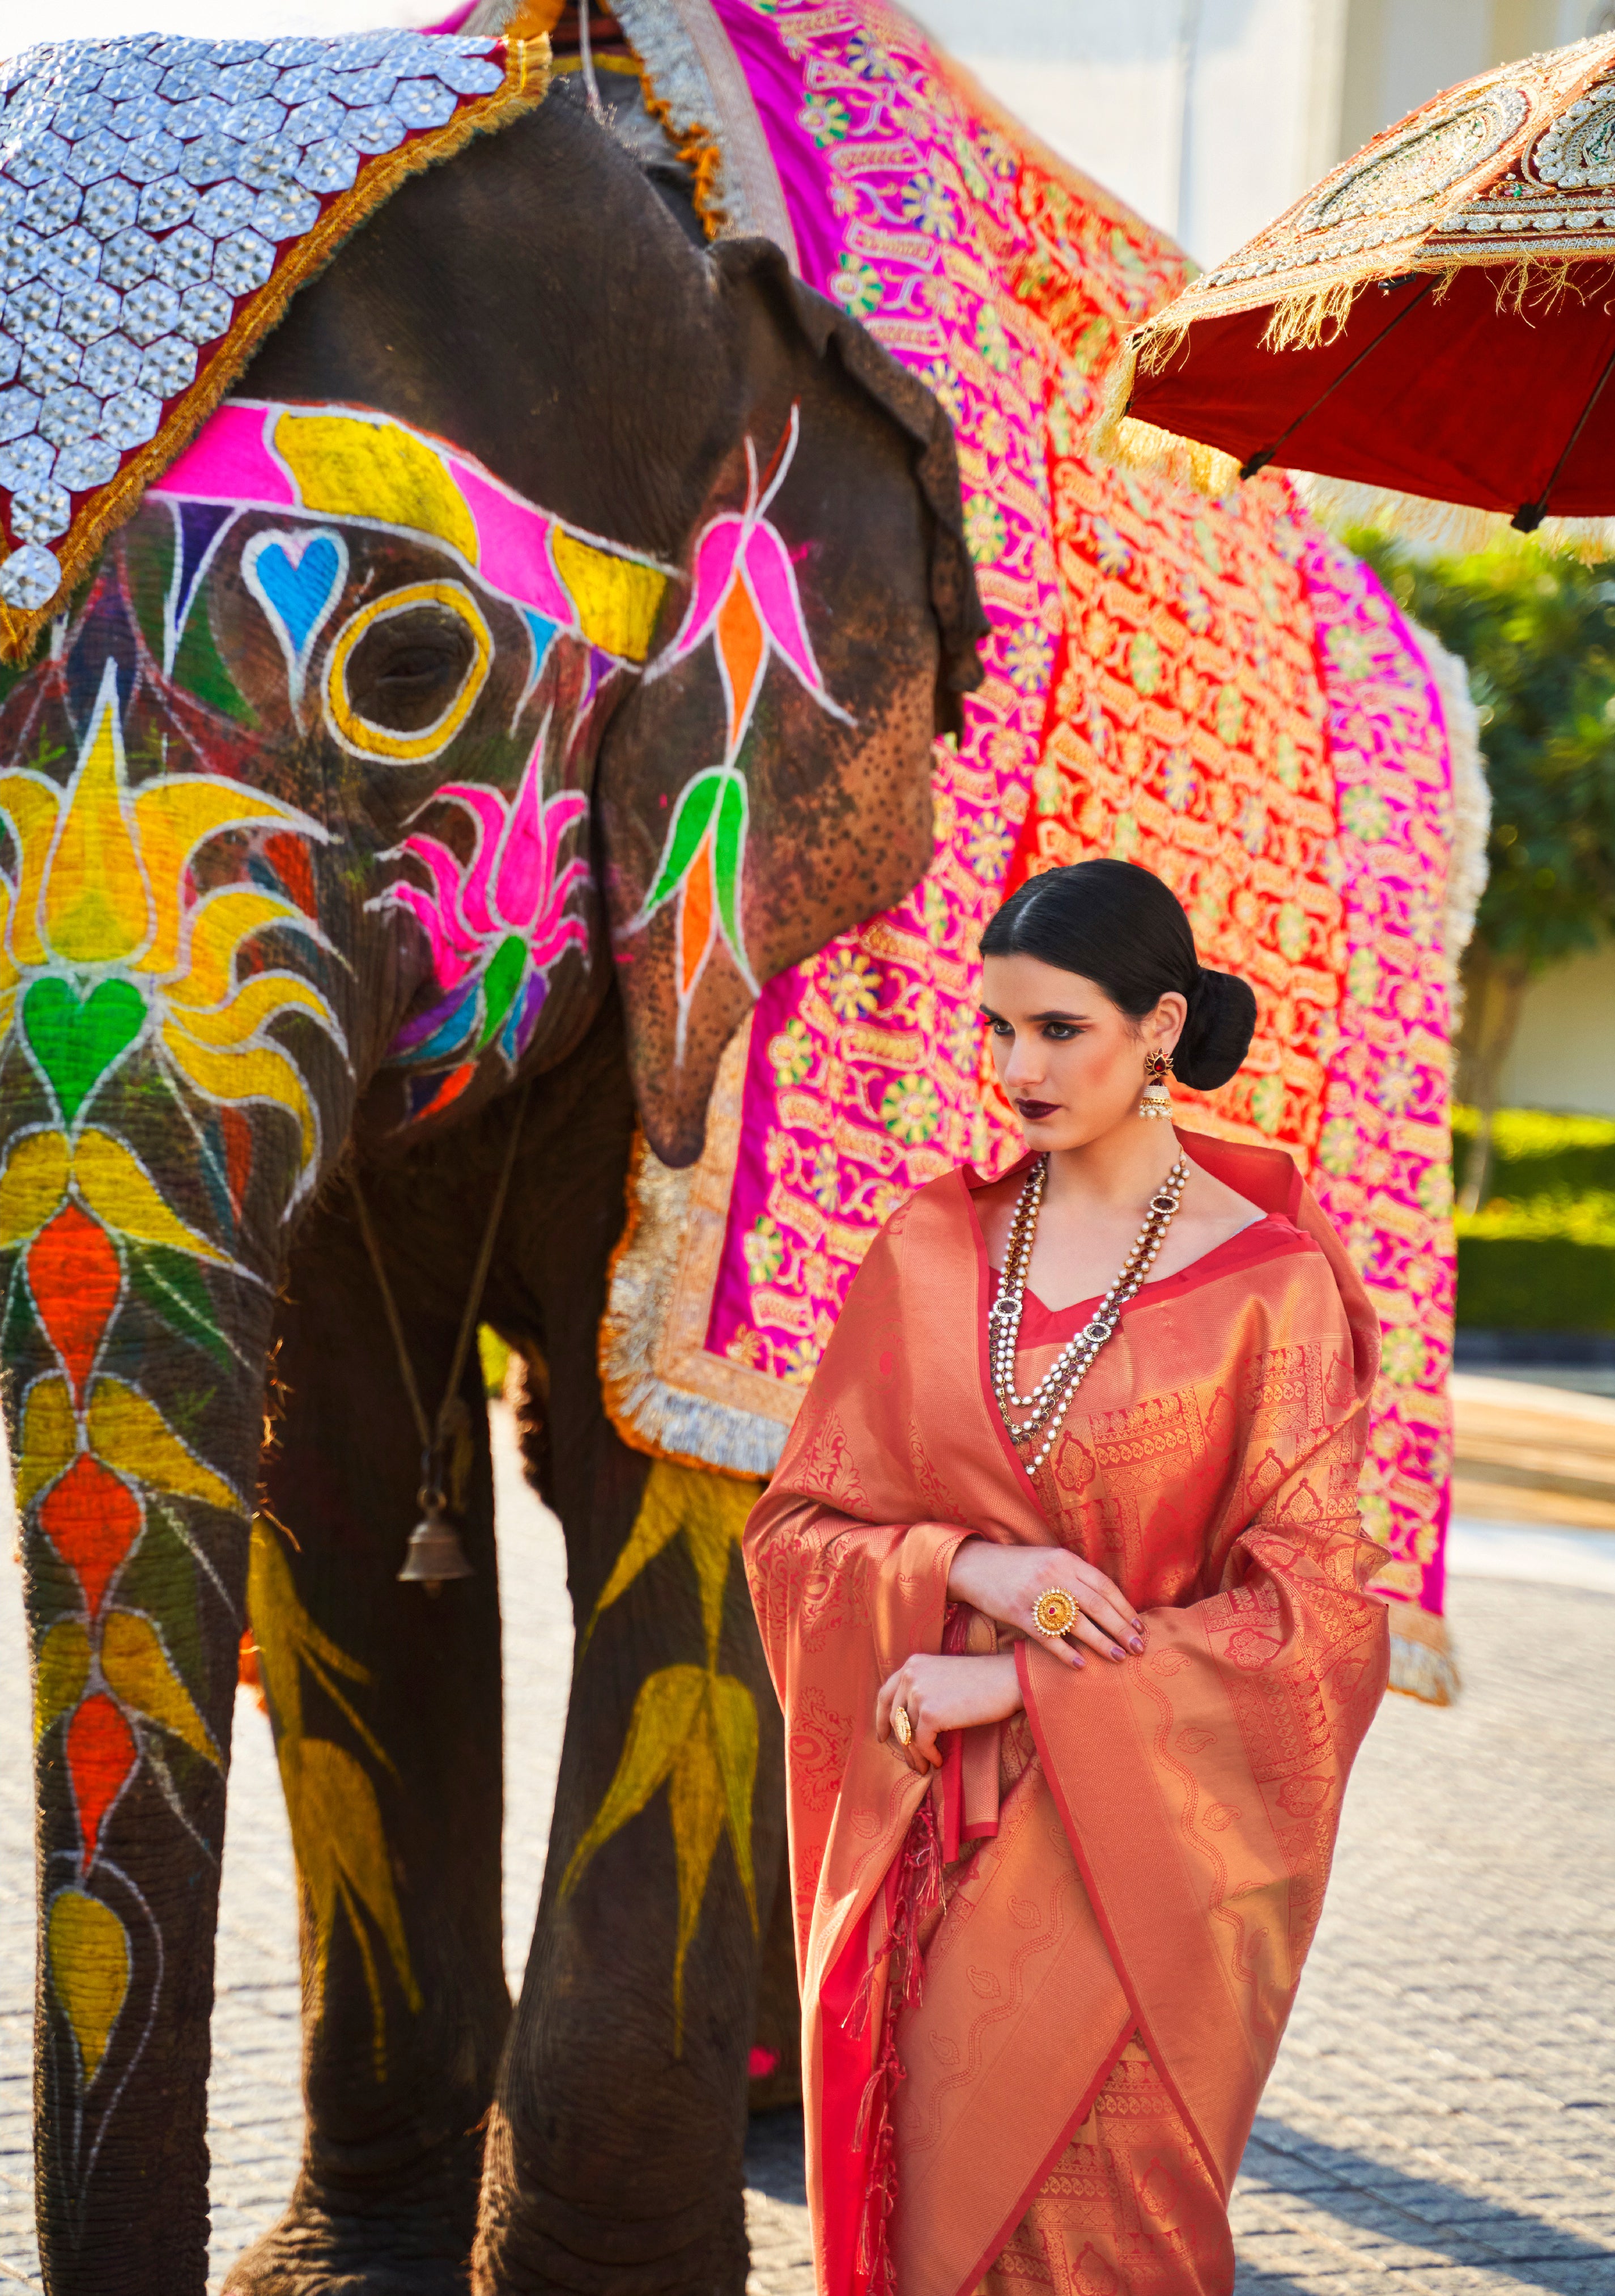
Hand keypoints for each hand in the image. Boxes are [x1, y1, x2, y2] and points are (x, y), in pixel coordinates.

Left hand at [875, 1651, 1023, 1773]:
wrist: (1010, 1679)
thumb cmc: (984, 1680)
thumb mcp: (944, 1676)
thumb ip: (924, 1689)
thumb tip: (910, 1723)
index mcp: (912, 1664)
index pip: (885, 1694)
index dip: (881, 1718)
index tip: (882, 1736)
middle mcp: (910, 1675)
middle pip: (895, 1718)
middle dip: (901, 1744)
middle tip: (911, 1762)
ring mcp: (918, 1693)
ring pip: (907, 1734)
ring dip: (916, 1755)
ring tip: (926, 1767)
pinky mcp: (930, 1713)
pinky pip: (922, 1743)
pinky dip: (930, 1756)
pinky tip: (940, 1761)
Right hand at [945, 1540, 1142, 1670]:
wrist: (975, 1565)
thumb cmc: (1018, 1567)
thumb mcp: (1049, 1561)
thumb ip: (1075, 1576)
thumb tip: (1108, 1602)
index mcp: (1065, 1560)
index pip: (1104, 1586)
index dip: (1124, 1608)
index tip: (1139, 1627)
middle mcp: (1054, 1574)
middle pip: (1097, 1605)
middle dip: (1121, 1628)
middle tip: (1138, 1648)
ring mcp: (1036, 1593)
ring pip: (1077, 1622)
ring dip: (1101, 1642)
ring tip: (1118, 1658)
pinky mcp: (1018, 1612)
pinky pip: (1048, 1637)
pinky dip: (1066, 1652)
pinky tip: (1081, 1665)